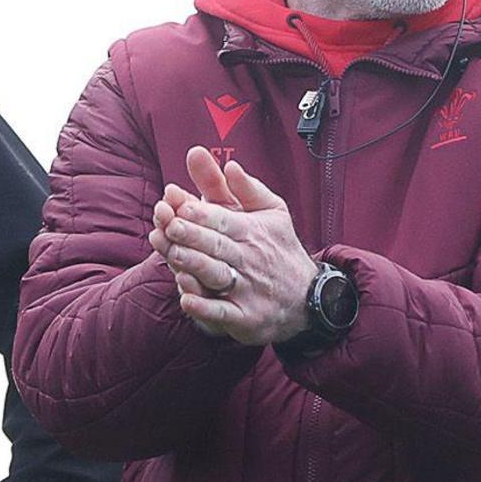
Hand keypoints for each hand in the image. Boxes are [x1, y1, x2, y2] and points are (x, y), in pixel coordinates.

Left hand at [159, 146, 316, 344]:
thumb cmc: (280, 250)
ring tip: (174, 256)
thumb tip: (229, 163)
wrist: (309, 298)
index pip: (223, 219)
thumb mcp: (272, 213)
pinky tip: (187, 299)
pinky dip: (204, 308)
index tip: (178, 203)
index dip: (201, 213)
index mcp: (252, 232)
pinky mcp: (245, 318)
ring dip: (194, 266)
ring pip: (216, 275)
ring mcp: (247, 290)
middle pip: (216, 245)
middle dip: (193, 235)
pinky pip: (222, 313)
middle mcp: (249, 259)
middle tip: (170, 226)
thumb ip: (247, 188)